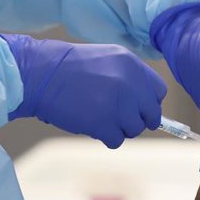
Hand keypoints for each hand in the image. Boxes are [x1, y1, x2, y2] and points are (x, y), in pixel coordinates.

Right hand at [0, 33, 165, 148]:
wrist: (40, 74)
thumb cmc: (70, 68)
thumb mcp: (108, 59)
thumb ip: (130, 77)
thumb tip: (146, 102)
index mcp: (132, 65)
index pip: (159, 91)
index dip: (149, 102)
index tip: (137, 107)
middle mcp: (130, 84)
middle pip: (151, 114)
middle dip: (137, 119)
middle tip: (118, 118)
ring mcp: (118, 104)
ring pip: (134, 129)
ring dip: (119, 128)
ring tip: (100, 118)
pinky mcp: (103, 124)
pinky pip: (117, 141)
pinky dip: (106, 138)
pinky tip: (92, 125)